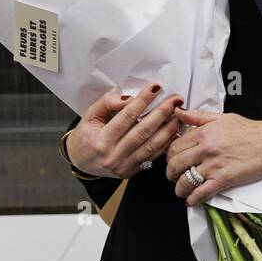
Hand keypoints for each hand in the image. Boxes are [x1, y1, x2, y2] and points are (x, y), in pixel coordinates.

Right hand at [67, 82, 184, 178]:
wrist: (81, 162)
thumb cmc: (87, 135)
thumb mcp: (90, 116)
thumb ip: (107, 104)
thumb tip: (128, 98)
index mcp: (100, 140)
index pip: (126, 117)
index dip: (142, 101)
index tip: (156, 87)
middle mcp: (113, 156)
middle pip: (142, 132)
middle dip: (162, 113)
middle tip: (176, 99)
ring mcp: (123, 166)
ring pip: (151, 146)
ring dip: (169, 129)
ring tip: (180, 114)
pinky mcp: (132, 172)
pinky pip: (152, 157)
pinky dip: (165, 143)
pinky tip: (175, 131)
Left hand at [167, 108, 261, 205]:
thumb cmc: (250, 130)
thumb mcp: (223, 117)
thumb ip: (198, 116)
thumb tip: (178, 112)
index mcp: (204, 132)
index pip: (175, 146)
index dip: (170, 156)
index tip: (172, 160)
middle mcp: (206, 148)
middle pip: (175, 164)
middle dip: (171, 173)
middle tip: (174, 176)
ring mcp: (214, 165)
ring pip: (185, 180)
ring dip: (180, 189)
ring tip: (182, 190)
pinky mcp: (224, 179)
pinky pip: (201, 193)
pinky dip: (193, 199)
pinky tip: (192, 200)